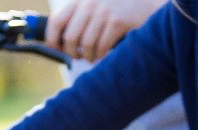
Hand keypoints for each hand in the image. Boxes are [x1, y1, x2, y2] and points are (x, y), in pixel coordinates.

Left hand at [45, 0, 163, 61]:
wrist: (145, 3)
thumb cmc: (117, 9)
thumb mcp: (95, 6)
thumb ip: (78, 19)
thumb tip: (59, 44)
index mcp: (81, 0)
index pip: (56, 20)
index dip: (52, 38)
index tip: (55, 49)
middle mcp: (90, 3)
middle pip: (70, 37)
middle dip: (72, 52)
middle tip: (78, 56)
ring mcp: (104, 12)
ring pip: (86, 45)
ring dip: (89, 56)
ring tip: (93, 56)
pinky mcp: (117, 21)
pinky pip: (102, 46)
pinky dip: (101, 54)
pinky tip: (104, 53)